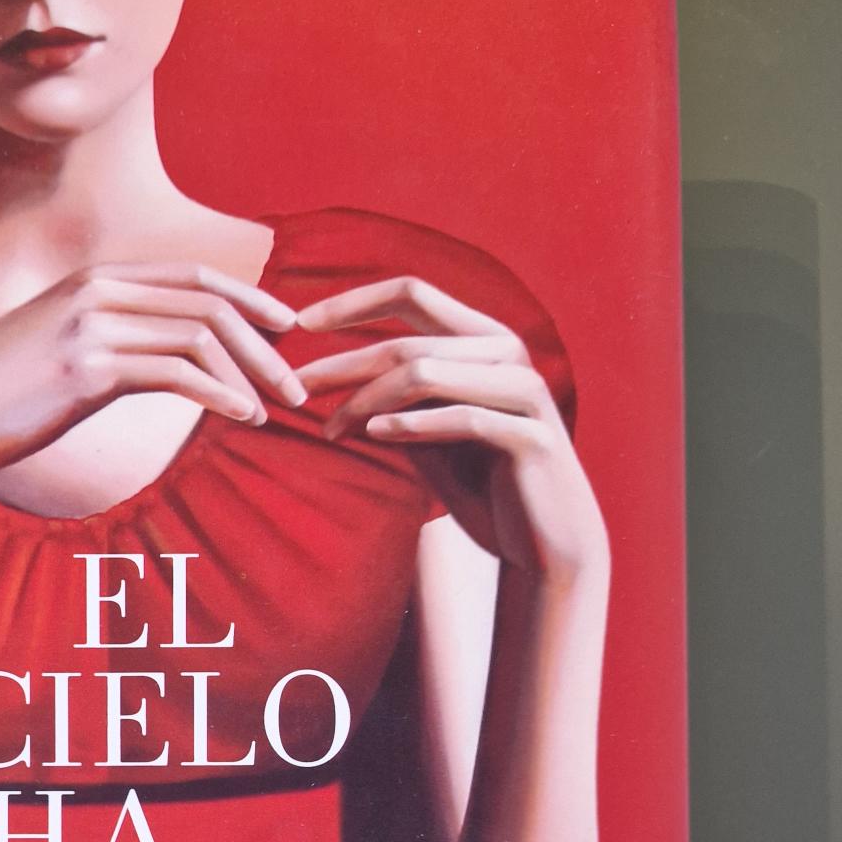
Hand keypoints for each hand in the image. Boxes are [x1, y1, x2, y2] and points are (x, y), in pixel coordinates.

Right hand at [0, 262, 306, 480]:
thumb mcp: (59, 356)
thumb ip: (110, 348)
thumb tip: (158, 368)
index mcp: (96, 280)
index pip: (194, 275)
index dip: (249, 299)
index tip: (286, 329)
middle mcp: (99, 290)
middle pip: (208, 299)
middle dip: (263, 340)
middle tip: (297, 382)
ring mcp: (92, 325)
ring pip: (200, 333)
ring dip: (251, 373)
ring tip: (276, 409)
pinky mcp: (88, 368)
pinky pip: (176, 373)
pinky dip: (220, 395)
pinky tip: (243, 418)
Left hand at [295, 276, 608, 586]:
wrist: (545, 547)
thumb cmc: (486, 490)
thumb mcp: (430, 440)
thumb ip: (396, 404)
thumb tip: (333, 382)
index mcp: (483, 340)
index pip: (413, 294)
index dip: (354, 302)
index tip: (300, 321)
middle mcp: (508, 353)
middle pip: (408, 342)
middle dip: (343, 364)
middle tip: (296, 388)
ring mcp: (524, 391)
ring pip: (427, 373)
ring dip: (368, 400)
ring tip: (331, 428)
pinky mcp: (531, 436)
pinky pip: (462, 419)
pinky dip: (412, 425)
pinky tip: (374, 435)